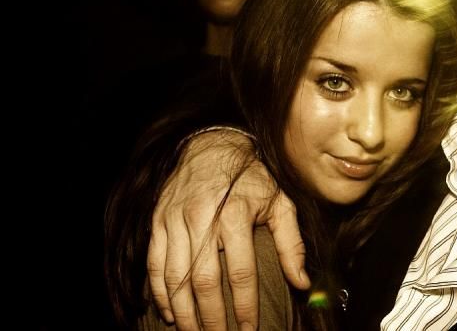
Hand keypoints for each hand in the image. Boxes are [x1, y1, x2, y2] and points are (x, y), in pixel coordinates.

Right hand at [148, 128, 309, 329]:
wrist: (212, 145)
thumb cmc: (251, 176)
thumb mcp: (280, 201)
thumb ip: (292, 242)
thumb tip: (302, 282)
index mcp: (236, 213)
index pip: (241, 271)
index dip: (244, 305)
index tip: (249, 329)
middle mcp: (203, 218)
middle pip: (204, 280)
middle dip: (212, 317)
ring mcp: (176, 220)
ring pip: (175, 276)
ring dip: (183, 311)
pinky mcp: (159, 221)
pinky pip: (154, 263)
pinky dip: (160, 292)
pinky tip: (169, 312)